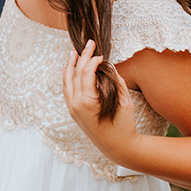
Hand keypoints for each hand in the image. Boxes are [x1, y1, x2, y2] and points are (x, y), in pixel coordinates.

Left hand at [63, 40, 138, 160]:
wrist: (118, 147)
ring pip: (67, 81)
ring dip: (71, 65)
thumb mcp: (123, 101)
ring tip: (74, 52)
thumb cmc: (124, 124)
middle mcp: (75, 104)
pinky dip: (67, 78)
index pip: (86, 72)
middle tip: (89, 44)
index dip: (92, 60)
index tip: (101, 54)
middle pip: (74, 74)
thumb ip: (115, 81)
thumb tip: (108, 66)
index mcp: (87, 101)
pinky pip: (67, 90)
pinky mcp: (72, 111)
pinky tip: (68, 69)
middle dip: (81, 57)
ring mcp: (72, 108)